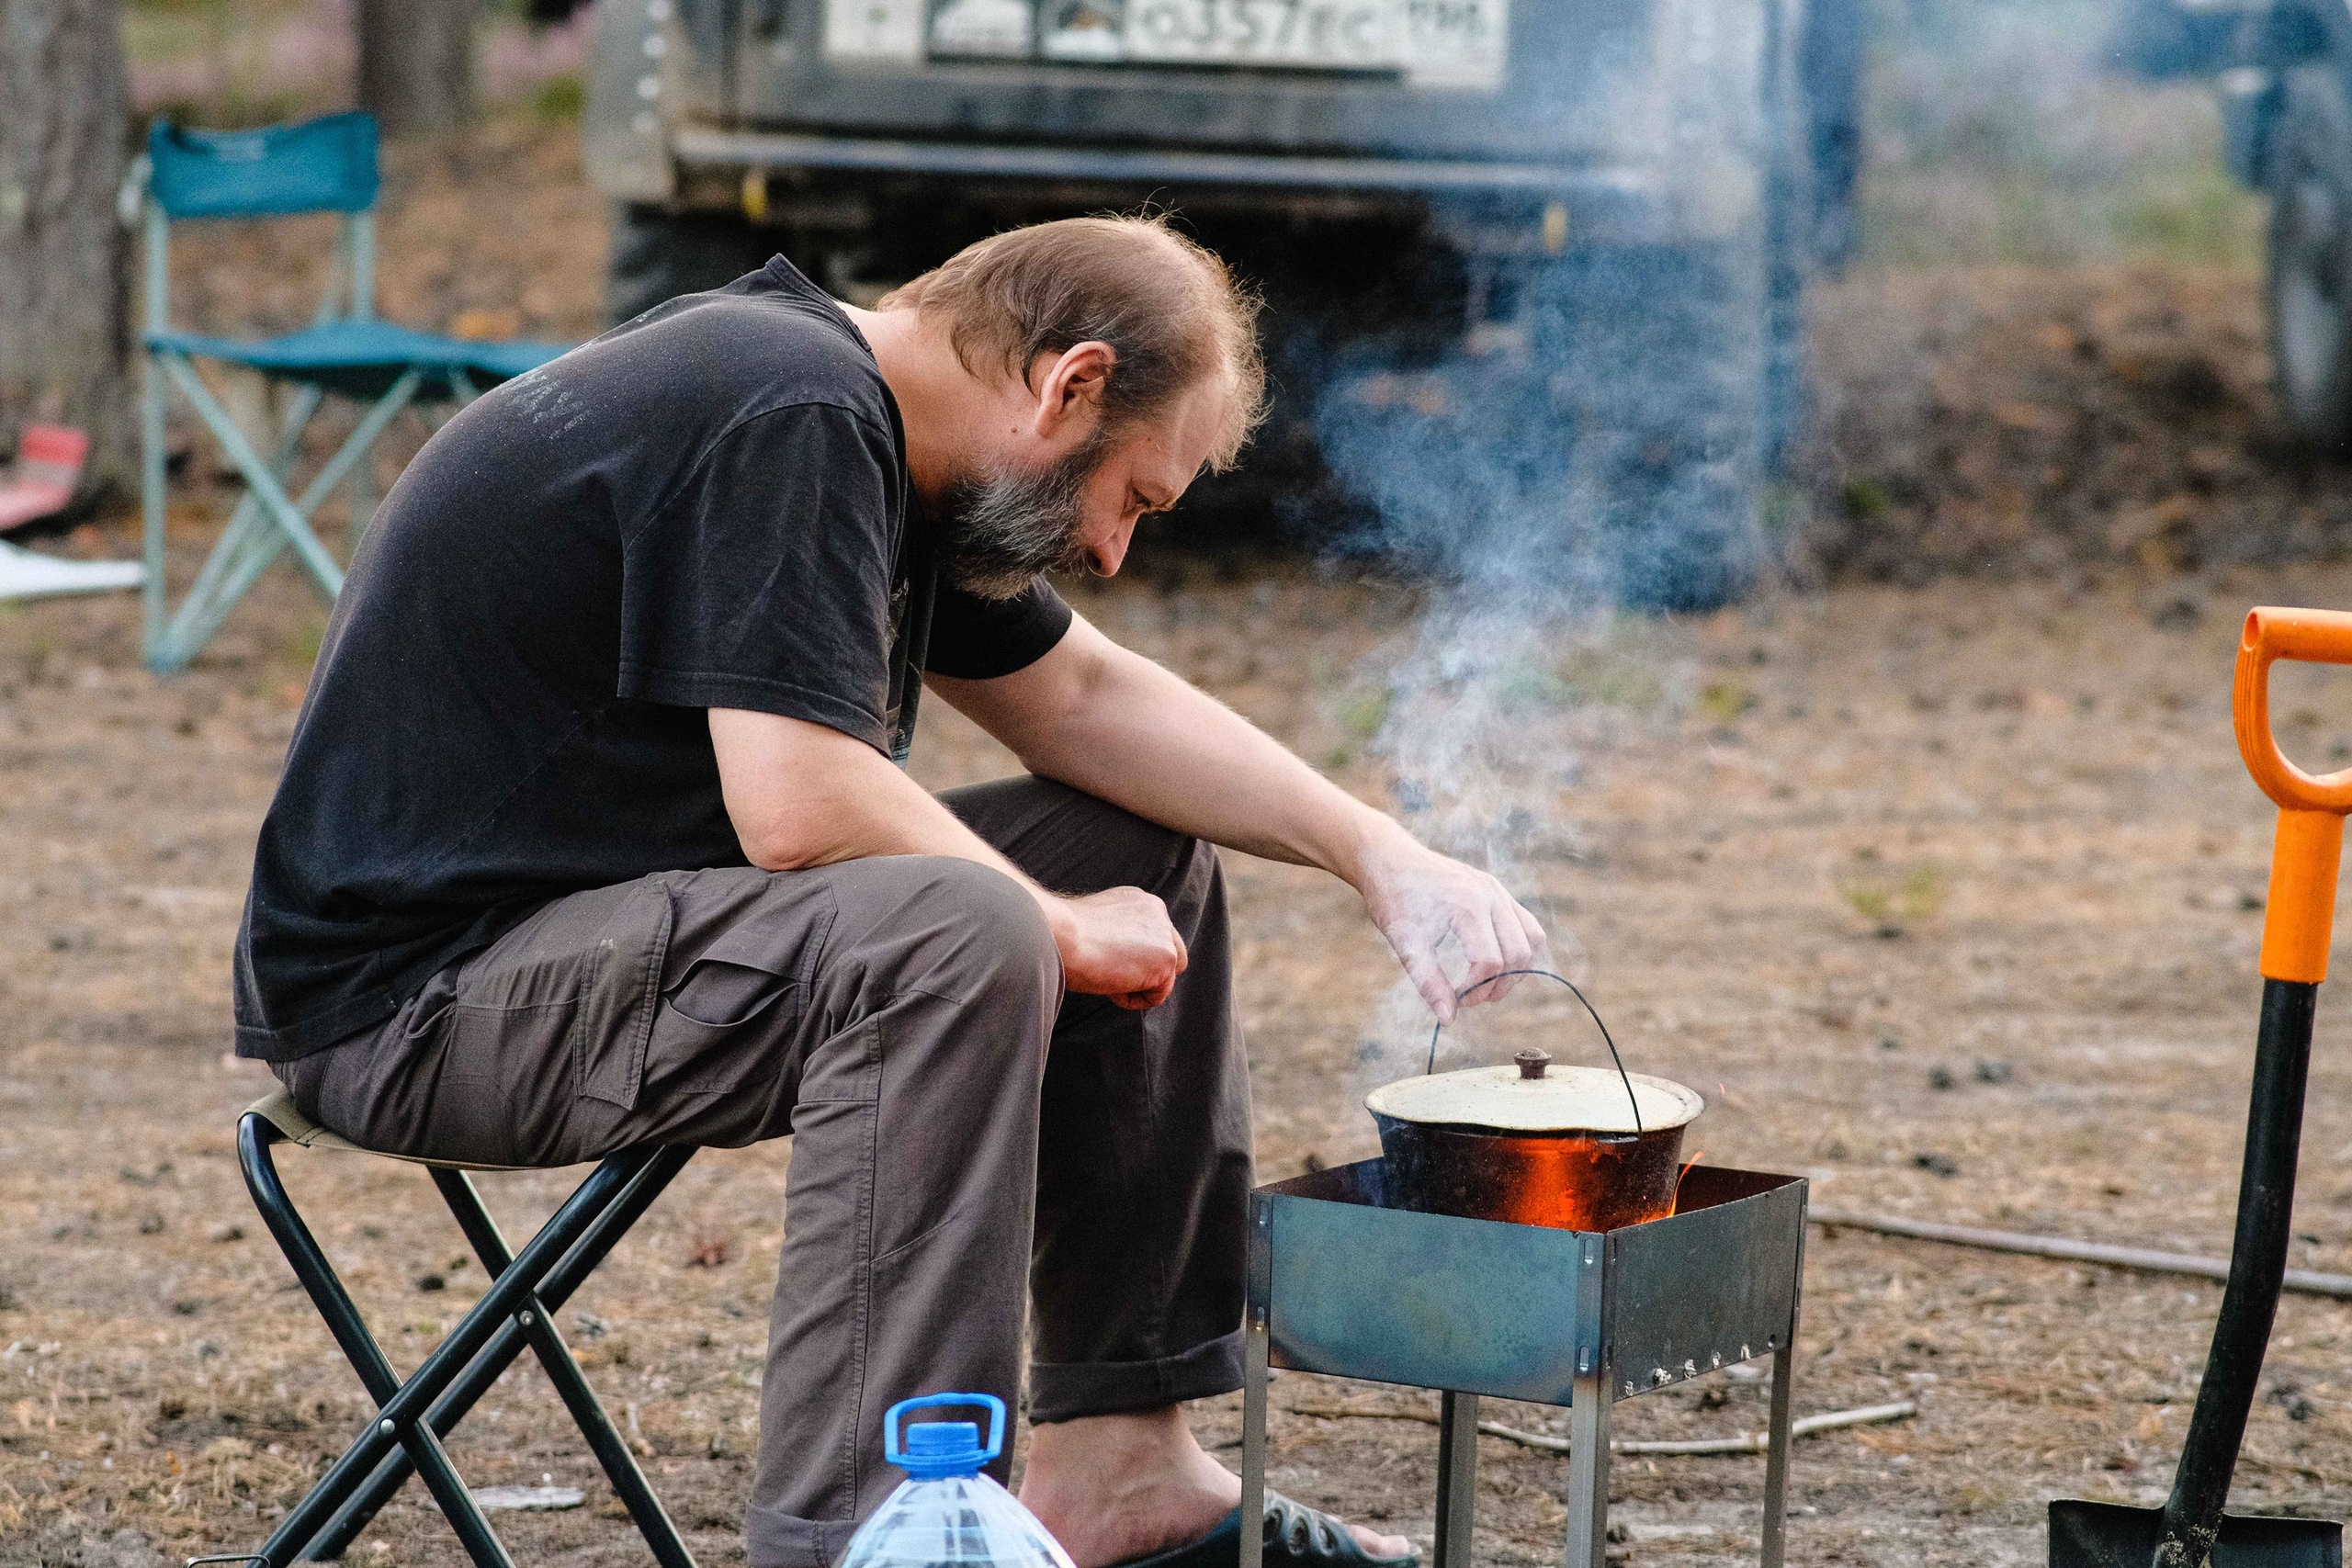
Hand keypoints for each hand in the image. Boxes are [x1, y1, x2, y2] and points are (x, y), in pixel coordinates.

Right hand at [1048, 887, 1188, 1008]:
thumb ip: (1119, 936)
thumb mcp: (1097, 927)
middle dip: (1146, 972)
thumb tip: (1124, 961)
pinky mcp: (1166, 958)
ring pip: (1165, 977)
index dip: (1131, 958)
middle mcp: (1157, 911)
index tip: (1104, 960)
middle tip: (1109, 973)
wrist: (1059, 934)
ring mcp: (1165, 934)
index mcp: (1139, 901)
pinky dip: (1134, 1000)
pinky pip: (1157, 995)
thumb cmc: (1063, 936)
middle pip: (1170, 955)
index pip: (1152, 938)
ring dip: (1137, 985)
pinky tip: (1111, 985)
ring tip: (1106, 976)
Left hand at [1354, 837, 1548, 1022]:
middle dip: (1499, 985)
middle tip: (1470, 999)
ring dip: (1516, 969)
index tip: (1455, 1000)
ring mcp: (1497, 890)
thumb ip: (1428, 981)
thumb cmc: (1393, 899)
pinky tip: (1493, 964)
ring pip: (1532, 938)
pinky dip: (1518, 949)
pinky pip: (1526, 924)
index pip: (1490, 962)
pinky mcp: (1497, 891)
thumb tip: (1449, 1019)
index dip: (1475, 990)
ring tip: (1486, 985)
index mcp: (1468, 906)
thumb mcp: (1405, 943)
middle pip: (1519, 953)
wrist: (1389, 859)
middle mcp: (1491, 895)